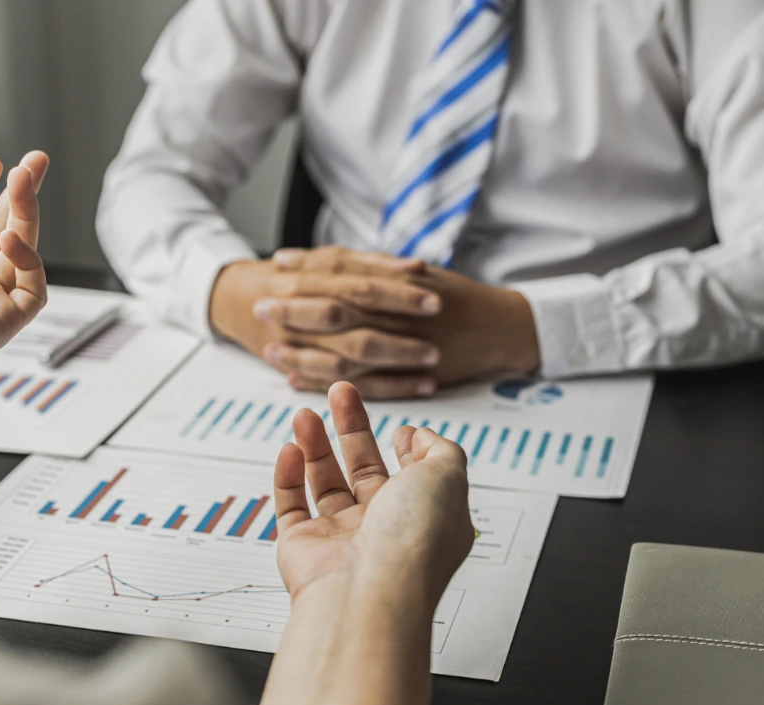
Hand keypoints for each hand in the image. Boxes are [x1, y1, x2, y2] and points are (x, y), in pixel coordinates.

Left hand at [248, 252, 540, 398]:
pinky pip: (358, 384)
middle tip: (260, 307)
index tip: (276, 266)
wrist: (503, 327)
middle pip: (335, 311)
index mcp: (397, 284)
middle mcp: (396, 315)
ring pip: (341, 352)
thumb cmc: (459, 298)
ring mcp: (400, 349)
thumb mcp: (419, 273)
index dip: (307, 269)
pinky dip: (326, 383)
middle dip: (295, 310)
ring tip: (270, 352)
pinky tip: (297, 381)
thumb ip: (377, 267)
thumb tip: (332, 260)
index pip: (342, 273)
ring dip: (302, 352)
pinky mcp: (403, 379)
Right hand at [273, 382, 473, 608]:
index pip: (414, 478)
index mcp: (424, 518)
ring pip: (325, 481)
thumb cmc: (412, 542)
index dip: (408, 450)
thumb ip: (441, 450)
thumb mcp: (448, 478)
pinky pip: (291, 505)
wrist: (368, 593)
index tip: (400, 428)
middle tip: (339, 393)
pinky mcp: (303, 546)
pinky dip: (288, 476)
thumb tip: (422, 436)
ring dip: (315, 444)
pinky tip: (290, 449)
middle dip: (352, 428)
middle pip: (364, 469)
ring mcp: (342, 538)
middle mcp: (384, 529)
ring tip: (305, 414)